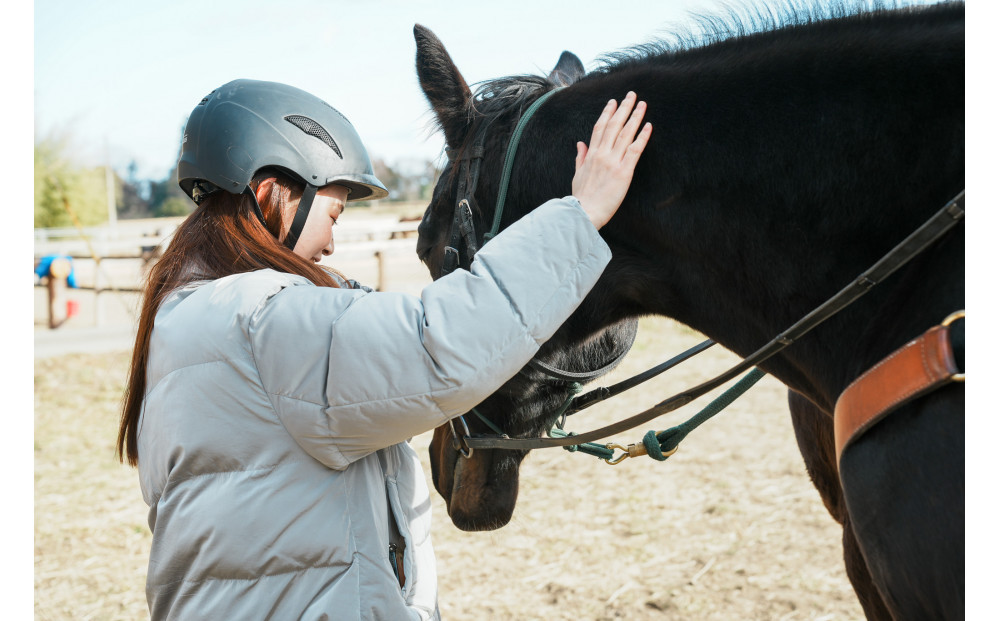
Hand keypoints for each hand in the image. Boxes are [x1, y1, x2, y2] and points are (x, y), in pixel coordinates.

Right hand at [571, 92, 651, 229]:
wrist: (583, 212)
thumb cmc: (581, 197)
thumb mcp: (577, 175)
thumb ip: (581, 157)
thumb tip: (580, 144)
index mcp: (591, 155)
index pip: (600, 128)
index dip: (607, 113)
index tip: (613, 102)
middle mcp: (602, 154)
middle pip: (614, 125)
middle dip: (623, 108)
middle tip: (632, 95)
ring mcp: (613, 162)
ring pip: (625, 134)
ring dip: (635, 117)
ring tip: (642, 104)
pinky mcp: (624, 172)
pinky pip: (634, 150)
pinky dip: (642, 137)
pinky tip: (648, 126)